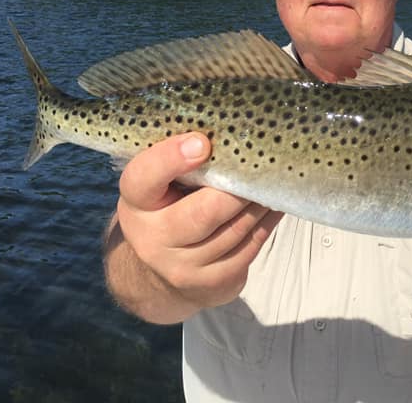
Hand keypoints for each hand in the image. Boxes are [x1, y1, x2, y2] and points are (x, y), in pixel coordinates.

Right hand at [114, 132, 282, 313]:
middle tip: (262, 164)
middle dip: (238, 189)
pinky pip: (249, 248)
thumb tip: (229, 127)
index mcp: (136, 202)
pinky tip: (274, 204)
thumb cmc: (168, 206)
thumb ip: (181, 159)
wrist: (159, 272)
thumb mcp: (160, 183)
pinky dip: (267, 223)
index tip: (202, 142)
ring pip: (234, 230)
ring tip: (275, 180)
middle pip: (204, 212)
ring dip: (260, 203)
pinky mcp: (211, 284)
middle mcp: (151, 238)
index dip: (171, 158)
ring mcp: (181, 267)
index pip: (144, 177)